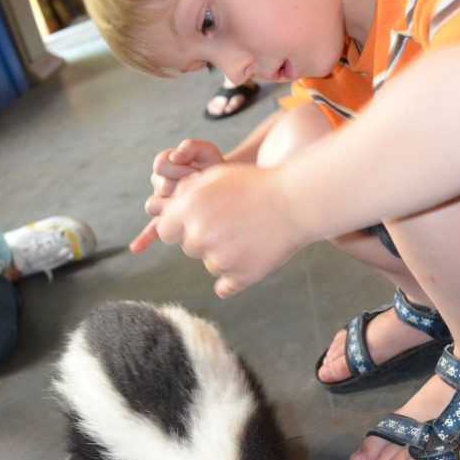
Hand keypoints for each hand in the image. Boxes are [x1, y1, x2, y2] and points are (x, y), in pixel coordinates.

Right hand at [129, 139, 224, 253]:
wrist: (226, 186)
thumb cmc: (214, 168)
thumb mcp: (207, 152)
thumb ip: (191, 146)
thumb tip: (176, 155)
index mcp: (164, 167)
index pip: (160, 164)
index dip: (179, 166)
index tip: (199, 169)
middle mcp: (159, 186)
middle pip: (160, 184)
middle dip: (182, 183)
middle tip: (201, 186)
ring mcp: (163, 205)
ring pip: (153, 205)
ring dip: (171, 204)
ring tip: (190, 202)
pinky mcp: (169, 222)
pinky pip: (152, 231)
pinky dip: (143, 239)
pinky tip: (136, 248)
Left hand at [154, 163, 306, 296]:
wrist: (296, 201)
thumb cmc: (255, 185)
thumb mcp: (217, 176)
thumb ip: (187, 192)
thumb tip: (163, 209)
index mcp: (190, 209)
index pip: (166, 230)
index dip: (180, 225)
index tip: (197, 222)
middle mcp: (201, 235)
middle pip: (189, 248)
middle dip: (203, 237)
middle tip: (231, 224)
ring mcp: (221, 258)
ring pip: (209, 264)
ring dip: (221, 254)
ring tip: (247, 235)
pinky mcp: (240, 276)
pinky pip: (225, 284)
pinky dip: (235, 275)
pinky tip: (248, 256)